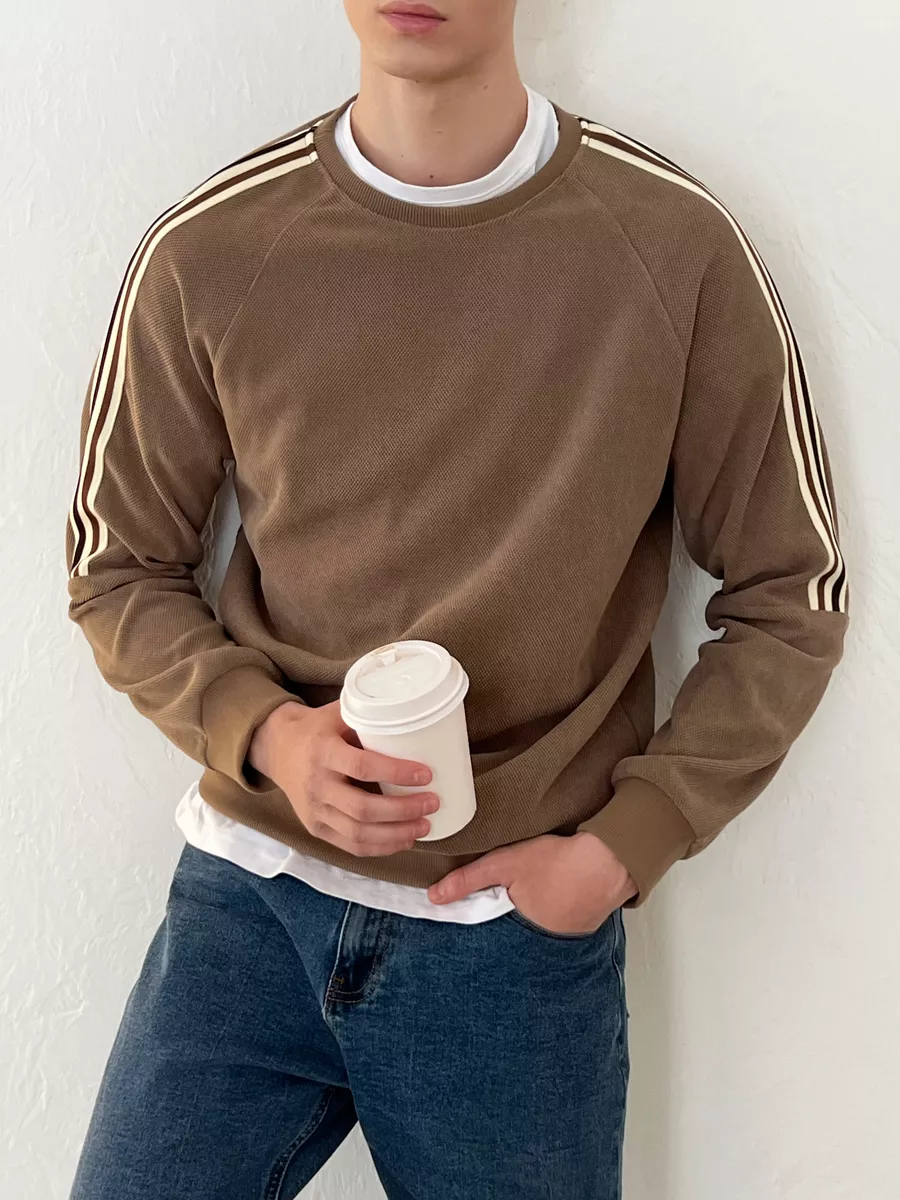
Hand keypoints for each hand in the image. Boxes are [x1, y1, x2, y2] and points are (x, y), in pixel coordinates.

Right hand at [248, 700, 438, 856]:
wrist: (277, 748)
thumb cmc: (317, 728)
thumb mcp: (337, 714)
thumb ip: (368, 718)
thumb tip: (414, 717)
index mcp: (323, 751)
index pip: (363, 767)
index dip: (397, 773)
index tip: (426, 775)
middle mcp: (316, 784)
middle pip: (363, 808)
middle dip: (403, 810)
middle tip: (433, 803)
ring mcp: (314, 811)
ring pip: (358, 832)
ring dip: (396, 834)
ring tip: (425, 826)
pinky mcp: (315, 828)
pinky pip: (350, 845)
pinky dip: (380, 848)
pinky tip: (403, 840)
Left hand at [427, 830, 637, 933]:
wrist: (610, 860)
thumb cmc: (558, 862)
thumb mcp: (505, 864)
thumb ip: (469, 879)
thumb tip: (433, 897)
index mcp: (517, 932)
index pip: (488, 933)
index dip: (482, 920)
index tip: (476, 912)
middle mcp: (541, 945)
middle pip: (511, 934)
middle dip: (506, 922)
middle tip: (509, 899)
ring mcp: (565, 940)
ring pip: (535, 929)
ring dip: (531, 917)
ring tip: (532, 895)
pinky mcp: (582, 928)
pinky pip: (558, 923)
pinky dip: (553, 911)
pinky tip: (554, 894)